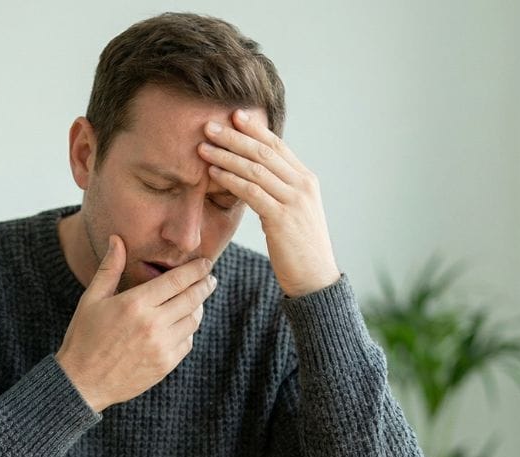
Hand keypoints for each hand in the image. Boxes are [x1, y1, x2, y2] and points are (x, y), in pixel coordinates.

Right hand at [55, 234, 215, 412]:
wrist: (82, 382)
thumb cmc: (84, 337)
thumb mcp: (92, 299)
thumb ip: (110, 268)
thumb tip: (117, 239)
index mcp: (135, 303)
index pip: (177, 280)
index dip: (196, 270)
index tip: (205, 264)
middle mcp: (152, 324)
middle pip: (192, 298)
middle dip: (205, 285)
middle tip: (210, 279)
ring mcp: (161, 346)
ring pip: (193, 320)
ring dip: (198, 307)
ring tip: (196, 300)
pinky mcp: (165, 364)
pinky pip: (187, 342)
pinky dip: (188, 330)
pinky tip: (181, 325)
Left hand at [199, 110, 340, 296]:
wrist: (315, 278)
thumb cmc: (299, 248)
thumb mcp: (293, 212)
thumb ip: (278, 191)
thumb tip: (255, 176)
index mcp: (306, 179)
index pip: (277, 146)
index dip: (254, 129)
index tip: (234, 115)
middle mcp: (302, 185)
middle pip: (263, 152)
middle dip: (235, 136)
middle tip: (209, 125)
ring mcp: (294, 200)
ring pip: (255, 169)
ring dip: (226, 156)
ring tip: (203, 147)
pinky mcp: (282, 218)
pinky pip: (251, 192)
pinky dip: (230, 179)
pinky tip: (212, 173)